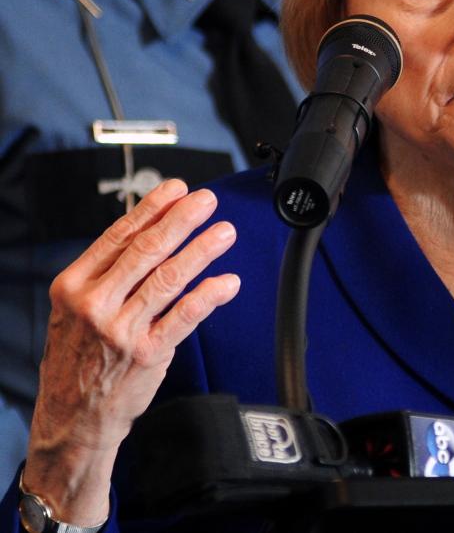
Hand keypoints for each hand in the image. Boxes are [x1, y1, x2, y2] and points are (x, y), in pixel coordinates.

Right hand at [22, 179, 238, 524]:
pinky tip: (227, 282)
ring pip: (168, 278)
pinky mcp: (146, 353)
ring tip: (223, 233)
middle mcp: (95, 304)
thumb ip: (108, 273)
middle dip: (181, 220)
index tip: (177, 190)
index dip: (152, 210)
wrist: (71, 418)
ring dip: (201, 251)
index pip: (118, 236)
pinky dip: (209, 296)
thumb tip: (149, 230)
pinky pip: (184, 317)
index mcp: (74, 286)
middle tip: (206, 201)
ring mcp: (120, 329)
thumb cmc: (77, 357)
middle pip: (146, 250)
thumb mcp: (74, 309)